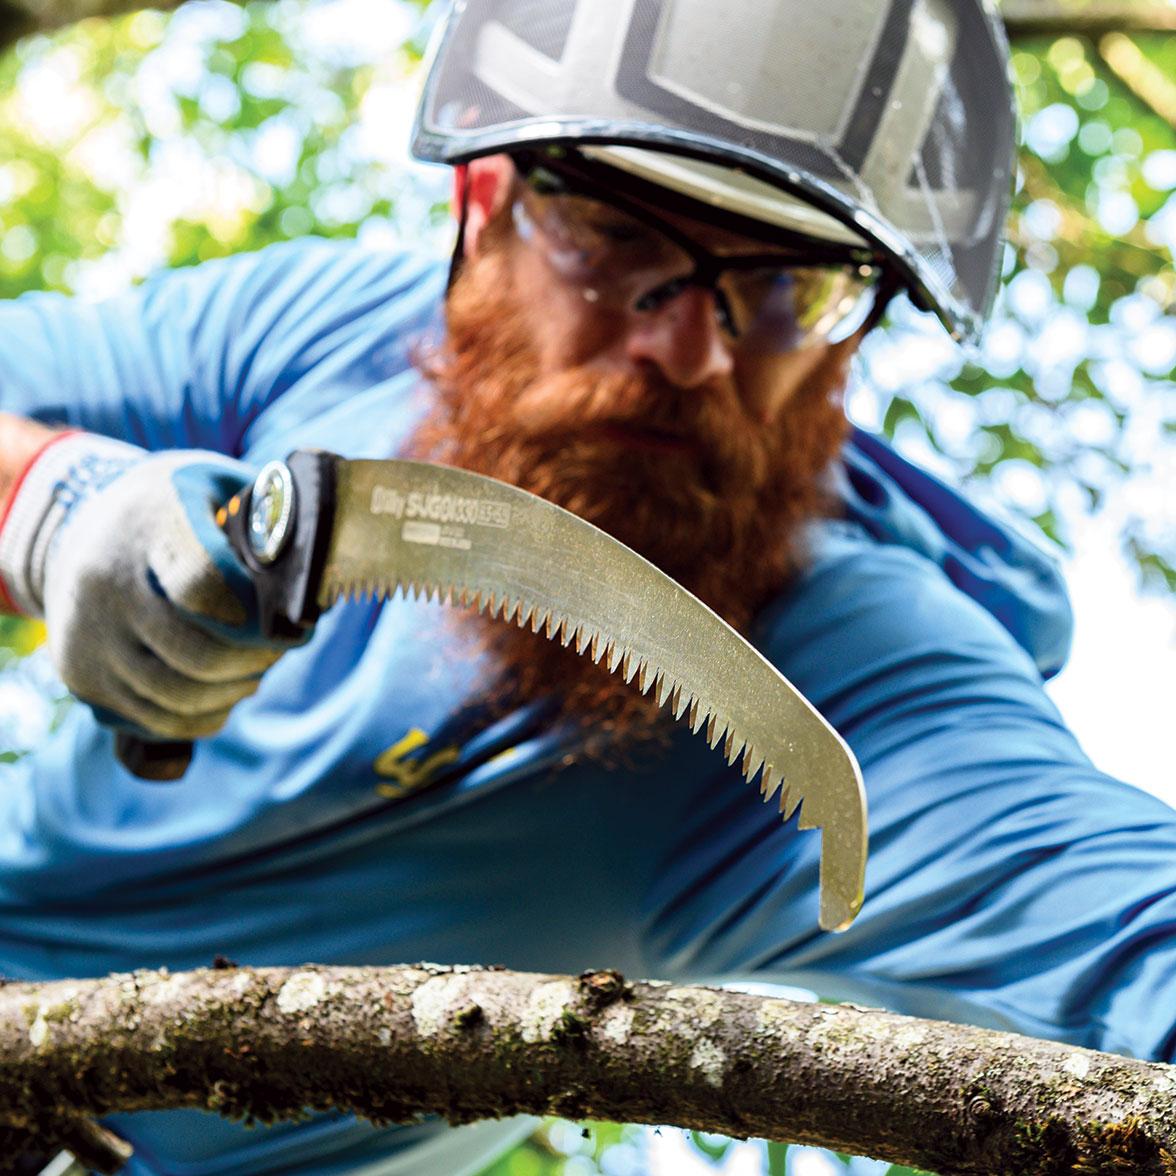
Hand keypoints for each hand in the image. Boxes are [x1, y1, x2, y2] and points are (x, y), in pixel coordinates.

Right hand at [0, 435, 300, 738]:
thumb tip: (322, 581)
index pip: (204, 586)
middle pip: (198, 655)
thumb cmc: (177, 507)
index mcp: (150, 523)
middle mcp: (106, 581)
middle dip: (257, 661)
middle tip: (281, 649)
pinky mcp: (80, 676)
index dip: (260, 619)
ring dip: (235, 690)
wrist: (76, 526)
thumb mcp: (221, 484)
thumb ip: (273, 518)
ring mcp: (88, 634)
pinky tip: (223, 690)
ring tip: (255, 667)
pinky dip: (203, 717)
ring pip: (179, 697)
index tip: (295, 626)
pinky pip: (155, 721)